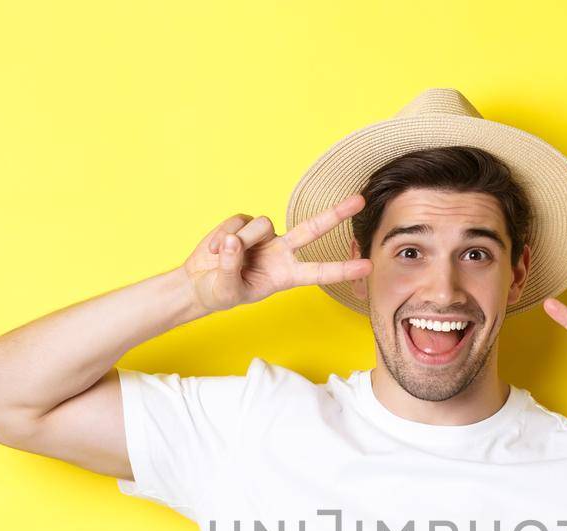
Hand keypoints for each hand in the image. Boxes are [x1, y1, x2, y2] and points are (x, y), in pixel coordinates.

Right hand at [180, 193, 372, 314]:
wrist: (199, 283)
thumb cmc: (218, 293)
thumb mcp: (225, 289)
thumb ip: (230, 267)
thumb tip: (234, 241)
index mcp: (285, 276)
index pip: (319, 272)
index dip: (343, 269)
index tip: (368, 266)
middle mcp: (281, 253)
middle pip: (312, 229)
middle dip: (335, 214)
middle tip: (360, 200)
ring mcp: (265, 237)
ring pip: (262, 225)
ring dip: (239, 240)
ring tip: (220, 258)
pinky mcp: (246, 224)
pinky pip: (239, 221)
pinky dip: (223, 234)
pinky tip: (214, 250)